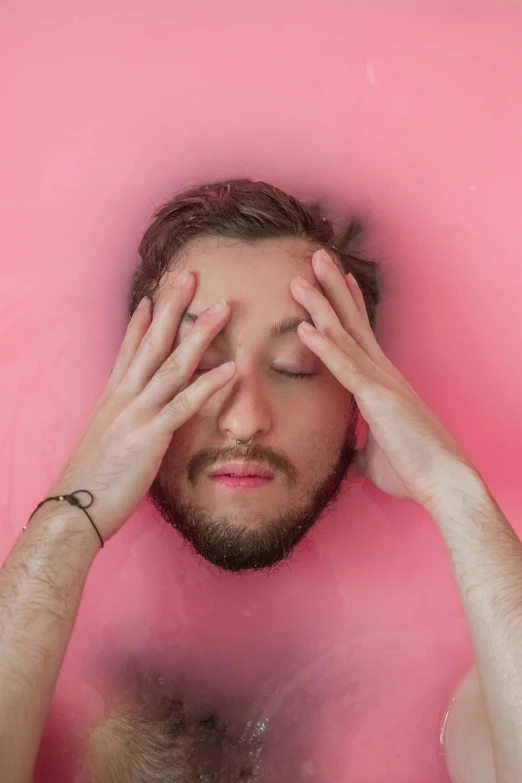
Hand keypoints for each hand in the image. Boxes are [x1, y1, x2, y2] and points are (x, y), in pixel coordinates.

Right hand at [48, 273, 234, 540]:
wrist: (73, 510)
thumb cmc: (91, 481)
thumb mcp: (105, 442)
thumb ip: (122, 422)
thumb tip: (134, 419)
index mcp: (113, 399)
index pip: (129, 349)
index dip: (143, 320)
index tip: (155, 294)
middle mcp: (123, 398)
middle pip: (151, 343)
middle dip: (171, 307)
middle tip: (188, 275)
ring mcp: (136, 414)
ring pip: (171, 365)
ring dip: (198, 334)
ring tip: (221, 308)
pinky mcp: (149, 437)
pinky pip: (183, 405)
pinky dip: (208, 384)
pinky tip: (231, 367)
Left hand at [290, 250, 475, 505]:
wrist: (442, 481)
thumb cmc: (413, 468)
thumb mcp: (374, 453)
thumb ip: (358, 443)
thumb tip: (348, 452)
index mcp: (382, 381)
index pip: (361, 334)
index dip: (348, 305)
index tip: (337, 279)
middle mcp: (382, 372)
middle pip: (352, 322)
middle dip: (332, 288)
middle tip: (316, 257)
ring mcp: (380, 381)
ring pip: (345, 335)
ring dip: (321, 306)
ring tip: (300, 278)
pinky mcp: (376, 397)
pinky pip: (345, 367)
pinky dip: (324, 346)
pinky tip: (304, 326)